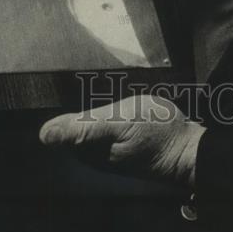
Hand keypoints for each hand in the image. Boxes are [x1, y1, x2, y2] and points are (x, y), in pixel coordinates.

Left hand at [39, 95, 204, 187]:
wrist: (189, 148)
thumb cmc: (156, 132)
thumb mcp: (118, 123)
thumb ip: (83, 128)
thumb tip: (44, 135)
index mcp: (86, 149)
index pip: (61, 127)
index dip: (61, 103)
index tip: (65, 81)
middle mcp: (94, 153)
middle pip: (75, 124)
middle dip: (77, 101)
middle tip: (89, 78)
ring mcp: (109, 149)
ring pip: (91, 123)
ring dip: (95, 103)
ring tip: (100, 81)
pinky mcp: (123, 143)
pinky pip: (105, 124)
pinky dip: (108, 111)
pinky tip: (116, 97)